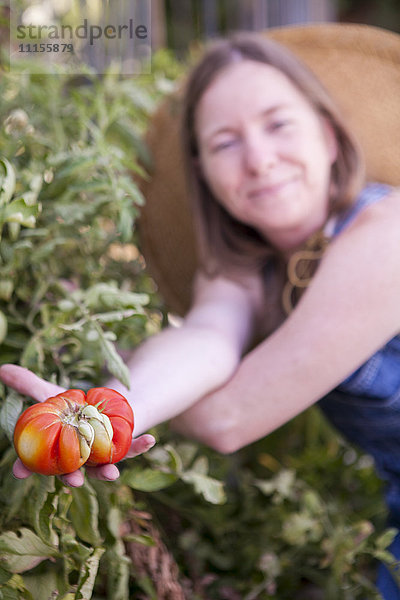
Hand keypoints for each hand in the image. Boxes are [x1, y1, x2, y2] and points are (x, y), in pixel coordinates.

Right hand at [0, 364, 154, 486]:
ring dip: (107, 472)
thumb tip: (2, 368)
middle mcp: (79, 457)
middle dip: (71, 477)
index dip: (28, 466)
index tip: (19, 472)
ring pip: (103, 468)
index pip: (39, 461)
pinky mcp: (123, 448)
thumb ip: (29, 385)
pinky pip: (133, 449)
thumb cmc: (75, 407)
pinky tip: (151, 440)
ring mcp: (101, 455)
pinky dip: (142, 445)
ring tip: (112, 475)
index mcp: (59, 448)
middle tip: (72, 480)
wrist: (106, 408)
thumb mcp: (52, 395)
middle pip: (73, 471)